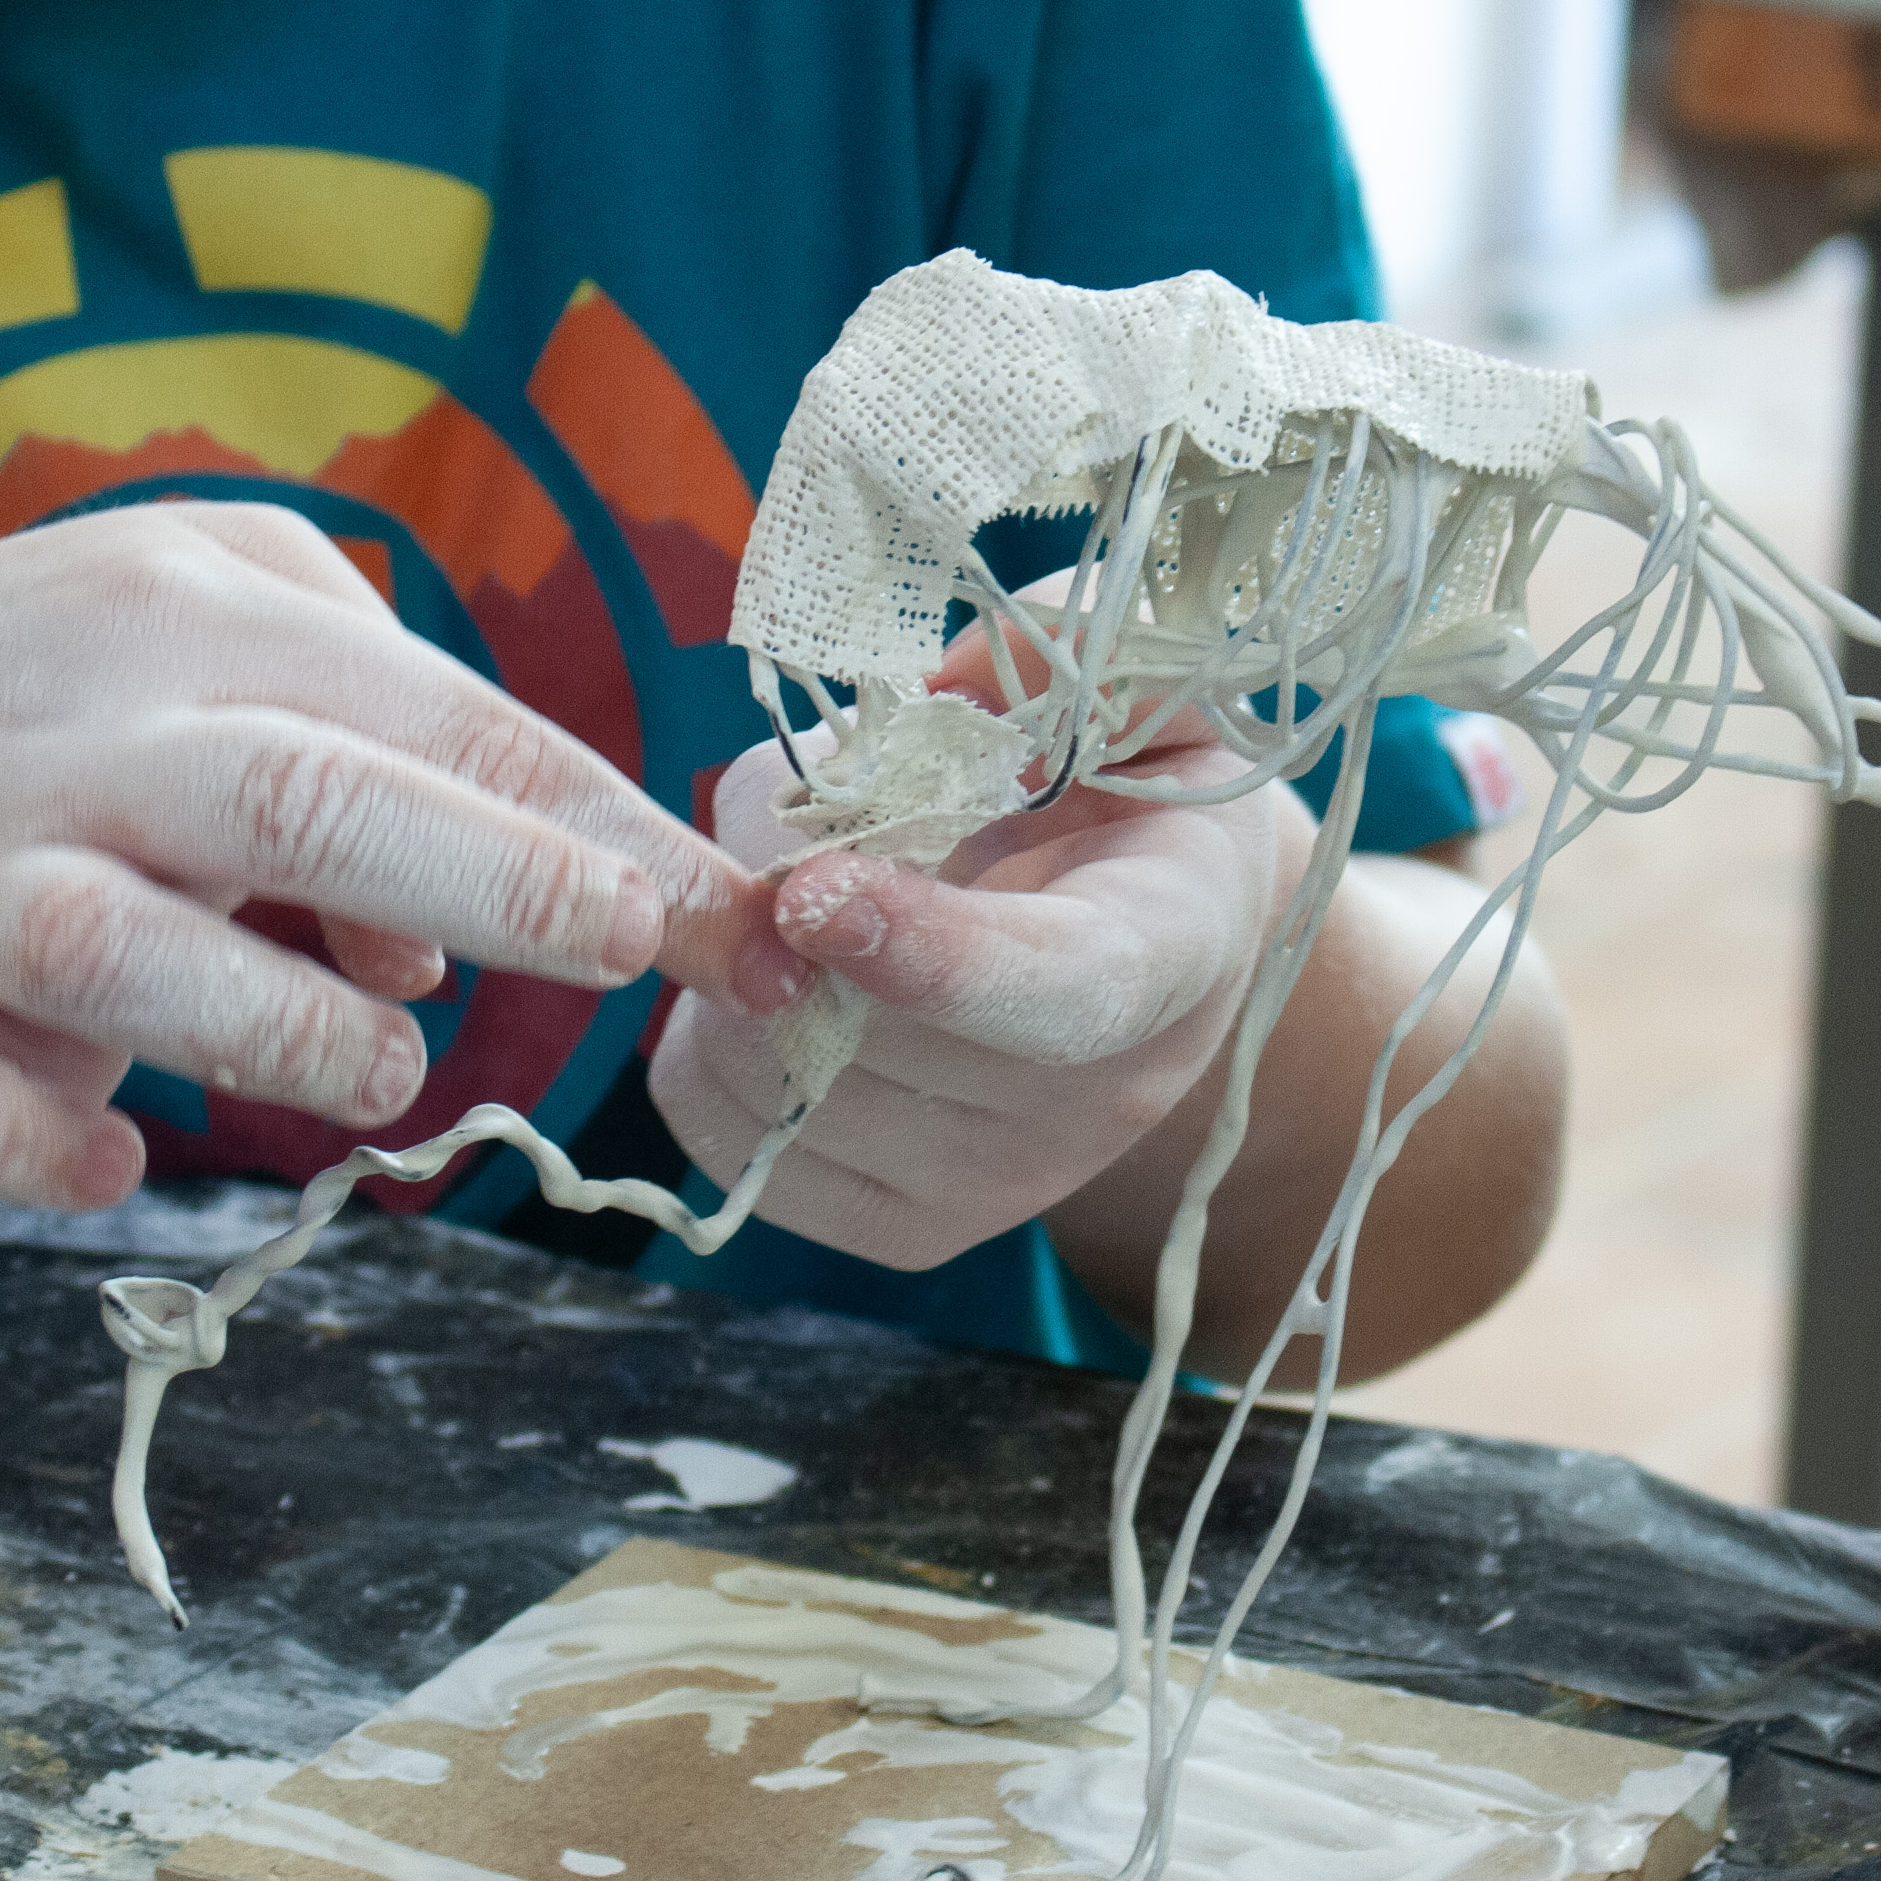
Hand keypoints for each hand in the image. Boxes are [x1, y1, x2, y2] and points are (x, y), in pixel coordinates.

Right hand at [0, 504, 749, 1210]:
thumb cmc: (17, 697)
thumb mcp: (201, 624)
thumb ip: (372, 730)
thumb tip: (461, 933)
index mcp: (192, 624)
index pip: (444, 718)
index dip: (610, 823)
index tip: (748, 920)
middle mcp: (83, 740)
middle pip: (303, 795)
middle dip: (492, 872)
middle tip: (628, 947)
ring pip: (118, 947)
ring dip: (274, 1029)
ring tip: (379, 1072)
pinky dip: (28, 1147)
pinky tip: (115, 1170)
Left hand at [636, 693, 1310, 1273]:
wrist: (1160, 930)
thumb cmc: (1131, 780)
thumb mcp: (1137, 676)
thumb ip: (1053, 652)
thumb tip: (928, 700)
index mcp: (1174, 943)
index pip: (1055, 991)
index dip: (927, 951)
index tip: (813, 890)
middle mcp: (1105, 1095)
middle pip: (876, 1041)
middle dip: (774, 914)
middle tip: (798, 832)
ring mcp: (1007, 1180)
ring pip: (779, 1087)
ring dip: (731, 973)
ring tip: (795, 907)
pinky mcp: (910, 1227)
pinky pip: (729, 1140)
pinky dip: (706, 1051)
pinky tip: (772, 991)